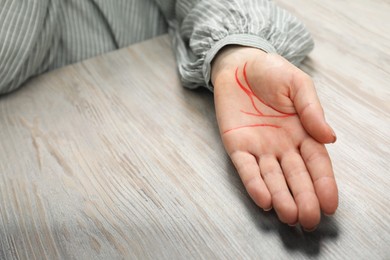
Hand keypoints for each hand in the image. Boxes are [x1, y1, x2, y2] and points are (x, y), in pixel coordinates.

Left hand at [211, 46, 337, 230]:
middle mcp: (282, 146)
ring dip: (281, 197)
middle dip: (304, 199)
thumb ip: (312, 109)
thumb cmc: (271, 72)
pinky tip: (264, 199)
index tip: (330, 204)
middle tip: (310, 220)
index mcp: (302, 132)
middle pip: (296, 177)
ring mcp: (259, 148)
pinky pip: (247, 168)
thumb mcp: (298, 85)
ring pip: (272, 178)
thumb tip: (330, 137)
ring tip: (289, 215)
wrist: (238, 65)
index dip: (324, 184)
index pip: (316, 163)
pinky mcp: (237, 146)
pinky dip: (254, 184)